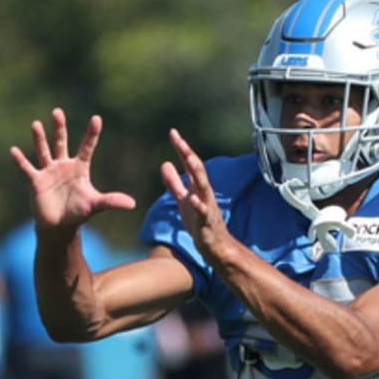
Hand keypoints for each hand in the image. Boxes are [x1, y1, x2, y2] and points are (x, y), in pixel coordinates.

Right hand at [9, 109, 136, 232]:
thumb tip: (132, 204)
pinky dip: (20, 161)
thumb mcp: (95, 206)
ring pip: (43, 151)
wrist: (59, 227)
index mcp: (79, 168)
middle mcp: (63, 165)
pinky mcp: (36, 181)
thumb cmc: (78, 213)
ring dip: (39, 139)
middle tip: (57, 112)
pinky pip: (27, 168)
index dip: (91, 134)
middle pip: (61, 142)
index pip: (87, 147)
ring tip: (36, 124)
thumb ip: (111, 201)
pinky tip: (14, 151)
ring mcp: (48, 171)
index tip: (97, 119)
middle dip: (60, 128)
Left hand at [160, 129, 235, 263]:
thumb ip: (174, 183)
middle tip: (180, 141)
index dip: (182, 149)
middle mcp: (204, 192)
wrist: (214, 245)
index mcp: (197, 187)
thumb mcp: (183, 200)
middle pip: (197, 170)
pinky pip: (203, 212)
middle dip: (189, 155)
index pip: (189, 164)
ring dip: (197, 173)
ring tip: (189, 159)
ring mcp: (207, 206)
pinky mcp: (207, 222)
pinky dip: (199, 205)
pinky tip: (192, 198)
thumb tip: (164, 164)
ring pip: (203, 186)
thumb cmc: (200, 222)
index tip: (173, 133)